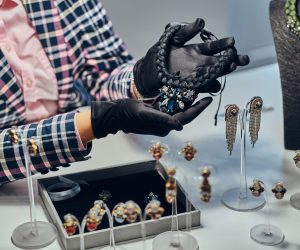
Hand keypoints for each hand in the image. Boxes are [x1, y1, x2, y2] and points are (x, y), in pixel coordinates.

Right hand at [91, 97, 211, 137]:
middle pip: (185, 113)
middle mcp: (165, 123)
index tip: (209, 99)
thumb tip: (180, 125)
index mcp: (164, 126)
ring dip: (187, 99)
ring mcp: (160, 118)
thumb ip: (163, 119)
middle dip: (195, 103)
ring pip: (178, 108)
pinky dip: (176, 97)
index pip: (186, 117)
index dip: (198, 108)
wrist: (116, 113)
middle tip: (206, 91)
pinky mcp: (156, 112)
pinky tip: (182, 89)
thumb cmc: (129, 114)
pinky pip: (170, 105)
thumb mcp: (145, 114)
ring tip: (197, 88)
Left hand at [133, 18, 248, 97]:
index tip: (232, 42)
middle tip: (242, 59)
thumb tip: (201, 21)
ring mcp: (195, 75)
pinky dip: (208, 86)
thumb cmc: (160, 53)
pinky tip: (214, 84)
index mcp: (197, 50)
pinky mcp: (189, 86)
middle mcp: (199, 63)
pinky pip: (202, 87)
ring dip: (222, 72)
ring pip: (214, 74)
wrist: (149, 71)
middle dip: (232, 60)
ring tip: (230, 67)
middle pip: (219, 62)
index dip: (224, 44)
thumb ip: (187, 31)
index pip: (215, 47)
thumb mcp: (173, 39)